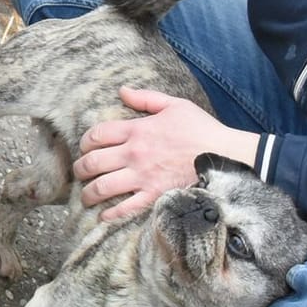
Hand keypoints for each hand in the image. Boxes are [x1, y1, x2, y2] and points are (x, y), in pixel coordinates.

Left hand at [72, 87, 258, 219]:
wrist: (225, 155)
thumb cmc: (201, 129)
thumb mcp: (175, 105)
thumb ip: (146, 98)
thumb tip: (122, 91)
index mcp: (137, 130)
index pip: (97, 135)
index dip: (85, 142)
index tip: (86, 148)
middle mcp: (134, 154)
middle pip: (92, 163)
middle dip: (80, 170)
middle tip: (80, 173)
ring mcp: (142, 177)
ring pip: (101, 188)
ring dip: (88, 194)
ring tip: (86, 197)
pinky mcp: (154, 196)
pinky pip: (124, 209)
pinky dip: (110, 215)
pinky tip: (104, 216)